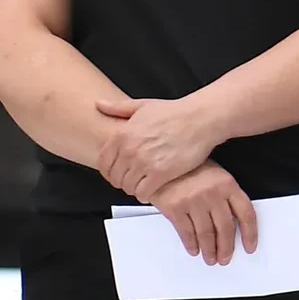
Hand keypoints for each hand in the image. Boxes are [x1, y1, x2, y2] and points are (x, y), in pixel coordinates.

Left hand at [95, 96, 225, 203]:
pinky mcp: (160, 174)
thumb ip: (118, 107)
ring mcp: (144, 163)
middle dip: (122, 181)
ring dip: (134, 188)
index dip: (109, 171)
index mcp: (122, 134)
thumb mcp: (143, 106)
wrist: (199, 119)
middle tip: (132, 180)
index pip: (103, 162)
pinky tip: (152, 188)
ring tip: (143, 184)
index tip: (117, 173)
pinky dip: (145, 195)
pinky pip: (143, 193)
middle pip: (115, 177)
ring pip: (128, 187)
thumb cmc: (174, 112)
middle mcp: (129, 150)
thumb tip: (99, 104)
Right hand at [150, 160, 258, 264]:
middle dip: (227, 248)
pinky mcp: (175, 208)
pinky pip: (186, 232)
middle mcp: (212, 193)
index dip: (250, 234)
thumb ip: (226, 195)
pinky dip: (191, 244)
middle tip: (225, 258)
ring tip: (210, 259)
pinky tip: (194, 249)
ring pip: (206, 234)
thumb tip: (235, 223)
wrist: (161, 161)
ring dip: (209, 250)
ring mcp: (193, 201)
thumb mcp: (215, 174)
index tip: (250, 246)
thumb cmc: (189, 167)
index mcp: (227, 184)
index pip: (246, 213)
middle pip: (226, 228)